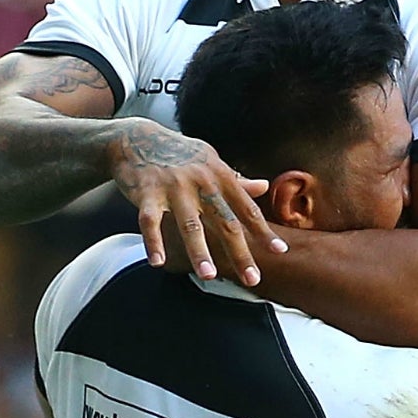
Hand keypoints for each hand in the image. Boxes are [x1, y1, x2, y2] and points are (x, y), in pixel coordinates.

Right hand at [109, 119, 282, 284]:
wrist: (137, 138)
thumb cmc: (180, 155)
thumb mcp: (211, 162)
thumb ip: (237, 180)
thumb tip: (265, 186)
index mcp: (220, 176)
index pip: (247, 208)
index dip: (264, 231)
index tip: (280, 251)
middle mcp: (201, 181)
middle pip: (225, 222)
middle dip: (239, 252)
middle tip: (252, 279)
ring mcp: (174, 187)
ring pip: (190, 224)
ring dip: (200, 251)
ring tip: (209, 276)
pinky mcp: (147, 192)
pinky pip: (150, 221)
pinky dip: (153, 242)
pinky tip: (158, 263)